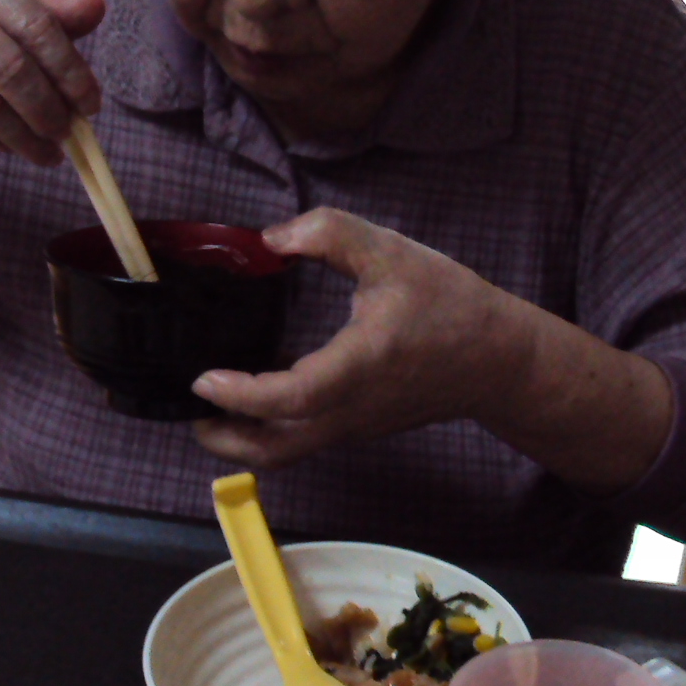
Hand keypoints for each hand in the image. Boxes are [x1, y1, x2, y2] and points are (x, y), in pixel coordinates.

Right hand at [0, 0, 106, 165]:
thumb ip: (40, 10)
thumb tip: (99, 8)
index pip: (38, 26)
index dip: (71, 71)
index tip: (91, 103)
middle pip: (14, 71)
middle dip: (50, 110)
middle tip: (71, 133)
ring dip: (27, 136)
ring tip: (50, 152)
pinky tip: (15, 148)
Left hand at [191, 209, 526, 468]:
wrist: (497, 359)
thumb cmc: (449, 304)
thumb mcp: (392, 252)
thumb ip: (330, 233)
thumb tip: (271, 239)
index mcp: (359, 367)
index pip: (290, 398)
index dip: (240, 394)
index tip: (203, 377)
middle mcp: (351, 409)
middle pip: (274, 450)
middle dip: (223, 439)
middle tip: (189, 408)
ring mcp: (354, 426)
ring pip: (286, 453)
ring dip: (241, 439)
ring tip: (209, 408)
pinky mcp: (357, 427)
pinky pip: (303, 439)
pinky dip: (267, 431)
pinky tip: (253, 397)